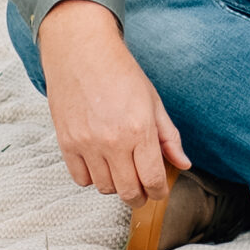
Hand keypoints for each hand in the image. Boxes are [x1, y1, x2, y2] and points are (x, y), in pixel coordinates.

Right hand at [38, 0, 190, 203]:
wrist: (81, 52)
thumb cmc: (120, 72)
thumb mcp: (153, 101)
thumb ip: (169, 137)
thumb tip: (183, 164)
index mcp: (139, 129)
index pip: (153, 179)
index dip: (159, 192)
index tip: (160, 192)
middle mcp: (113, 141)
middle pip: (128, 191)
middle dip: (140, 197)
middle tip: (143, 191)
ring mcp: (87, 144)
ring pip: (104, 188)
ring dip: (116, 186)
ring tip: (121, 171)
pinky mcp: (66, 143)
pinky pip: (80, 179)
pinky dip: (92, 178)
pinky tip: (100, 164)